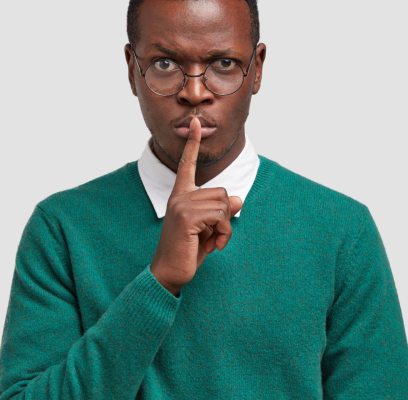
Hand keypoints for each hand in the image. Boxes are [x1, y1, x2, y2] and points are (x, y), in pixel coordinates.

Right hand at [149, 117, 242, 295]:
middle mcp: (179, 197)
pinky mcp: (186, 216)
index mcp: (180, 196)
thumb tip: (238, 199)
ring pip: (223, 203)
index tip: (197, 123)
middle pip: (221, 192)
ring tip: (213, 243)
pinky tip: (213, 246)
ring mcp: (181, 205)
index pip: (187, 166)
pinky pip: (220, 215)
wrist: (169, 273)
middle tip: (214, 238)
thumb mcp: (209, 230)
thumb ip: (221, 213)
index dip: (193, 144)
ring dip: (225, 227)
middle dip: (225, 217)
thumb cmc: (188, 252)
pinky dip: (223, 233)